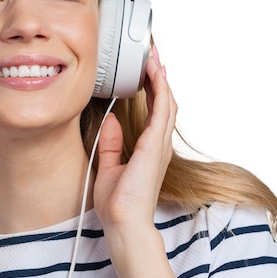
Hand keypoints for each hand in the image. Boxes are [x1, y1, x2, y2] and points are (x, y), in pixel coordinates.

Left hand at [93, 46, 176, 232]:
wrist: (124, 223)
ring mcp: (159, 145)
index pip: (154, 112)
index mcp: (149, 150)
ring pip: (166, 102)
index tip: (147, 70)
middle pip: (165, 102)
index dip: (153, 89)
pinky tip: (156, 73)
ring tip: (154, 56)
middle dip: (159, 78)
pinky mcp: (155, 146)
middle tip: (152, 55)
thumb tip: (110, 120)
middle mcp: (158, 145)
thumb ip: (112, 143)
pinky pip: (161, 110)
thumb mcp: (110, 167)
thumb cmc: (119, 203)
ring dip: (160, 78)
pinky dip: (160, 89)